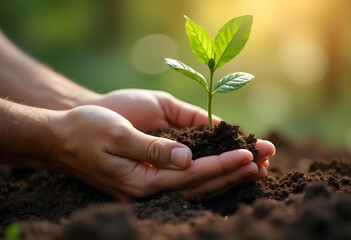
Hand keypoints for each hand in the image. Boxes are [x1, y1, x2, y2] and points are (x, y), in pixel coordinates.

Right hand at [89, 89, 271, 177]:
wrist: (60, 140)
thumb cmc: (85, 131)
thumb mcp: (117, 134)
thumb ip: (152, 148)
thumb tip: (187, 158)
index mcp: (141, 182)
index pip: (192, 175)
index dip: (222, 165)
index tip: (248, 154)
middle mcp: (147, 191)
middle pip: (199, 185)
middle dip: (232, 174)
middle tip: (262, 164)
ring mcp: (146, 190)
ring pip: (194, 187)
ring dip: (224, 177)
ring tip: (251, 169)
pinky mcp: (145, 182)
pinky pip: (183, 182)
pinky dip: (206, 176)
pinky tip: (220, 170)